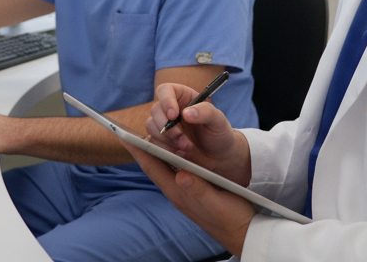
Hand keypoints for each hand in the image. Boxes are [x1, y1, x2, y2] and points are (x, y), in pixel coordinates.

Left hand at [121, 139, 255, 257]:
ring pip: (163, 169)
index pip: (153, 168)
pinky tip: (172, 152)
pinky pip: (174, 172)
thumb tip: (181, 175)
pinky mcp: (193, 194)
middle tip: (129, 132)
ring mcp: (184, 194)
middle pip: (154, 167)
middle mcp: (178, 193)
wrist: (243, 234)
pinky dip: (169, 159)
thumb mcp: (217, 202)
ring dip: (155, 153)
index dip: (138, 152)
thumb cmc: (231, 218)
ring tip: (145, 137)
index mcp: (180, 193)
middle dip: (142, 149)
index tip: (123, 136)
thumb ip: (199, 189)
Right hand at [147, 83, 250, 186]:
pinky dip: (165, 149)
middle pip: (155, 110)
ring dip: (168, 139)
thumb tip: (186, 113)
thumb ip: (205, 112)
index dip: (166, 101)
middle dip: (167, 127)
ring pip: (152, 127)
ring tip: (186, 148)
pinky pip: (153, 143)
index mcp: (182, 96)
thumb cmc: (218, 133)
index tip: (174, 115)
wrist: (217, 156)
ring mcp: (163, 125)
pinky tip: (180, 153)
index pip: (165, 90)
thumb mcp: (218, 120)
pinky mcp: (160, 141)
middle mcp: (170, 109)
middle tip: (182, 140)